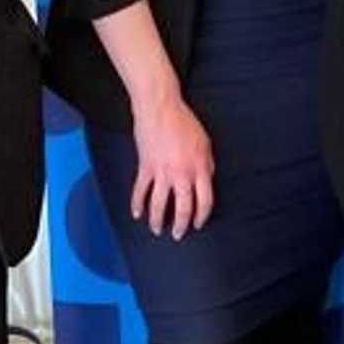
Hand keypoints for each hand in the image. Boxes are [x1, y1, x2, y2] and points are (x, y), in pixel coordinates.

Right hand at [128, 97, 213, 238]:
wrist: (161, 109)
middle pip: (183, 207)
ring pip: (159, 204)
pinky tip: (137, 214)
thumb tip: (207, 181)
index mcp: (200, 168)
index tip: (198, 223)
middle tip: (178, 234)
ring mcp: (162, 172)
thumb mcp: (205, 144)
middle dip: (180, 225)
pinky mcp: (146, 167)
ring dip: (157, 220)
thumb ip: (207, 165)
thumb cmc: (185, 123)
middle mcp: (182, 174)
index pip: (205, 201)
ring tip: (157, 230)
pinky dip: (137, 204)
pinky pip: (140, 190)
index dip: (201, 216)